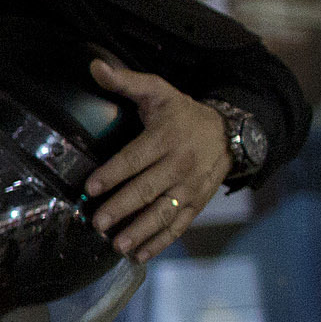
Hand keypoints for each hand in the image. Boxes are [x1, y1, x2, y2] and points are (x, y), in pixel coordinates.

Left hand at [83, 57, 228, 261]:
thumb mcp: (158, 91)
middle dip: (122, 207)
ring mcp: (191, 187)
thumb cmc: (182, 112)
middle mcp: (180, 165)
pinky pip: (179, 225)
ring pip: (164, 212)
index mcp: (166, 138)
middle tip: (98, 223)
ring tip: (117, 245)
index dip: (113, 173)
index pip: (135, 157)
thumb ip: (126, 81)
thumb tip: (95, 66)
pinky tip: (140, 255)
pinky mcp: (197, 203)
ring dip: (140, 230)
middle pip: (148, 189)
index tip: (90, 187)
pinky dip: (160, 242)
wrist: (229, 132)